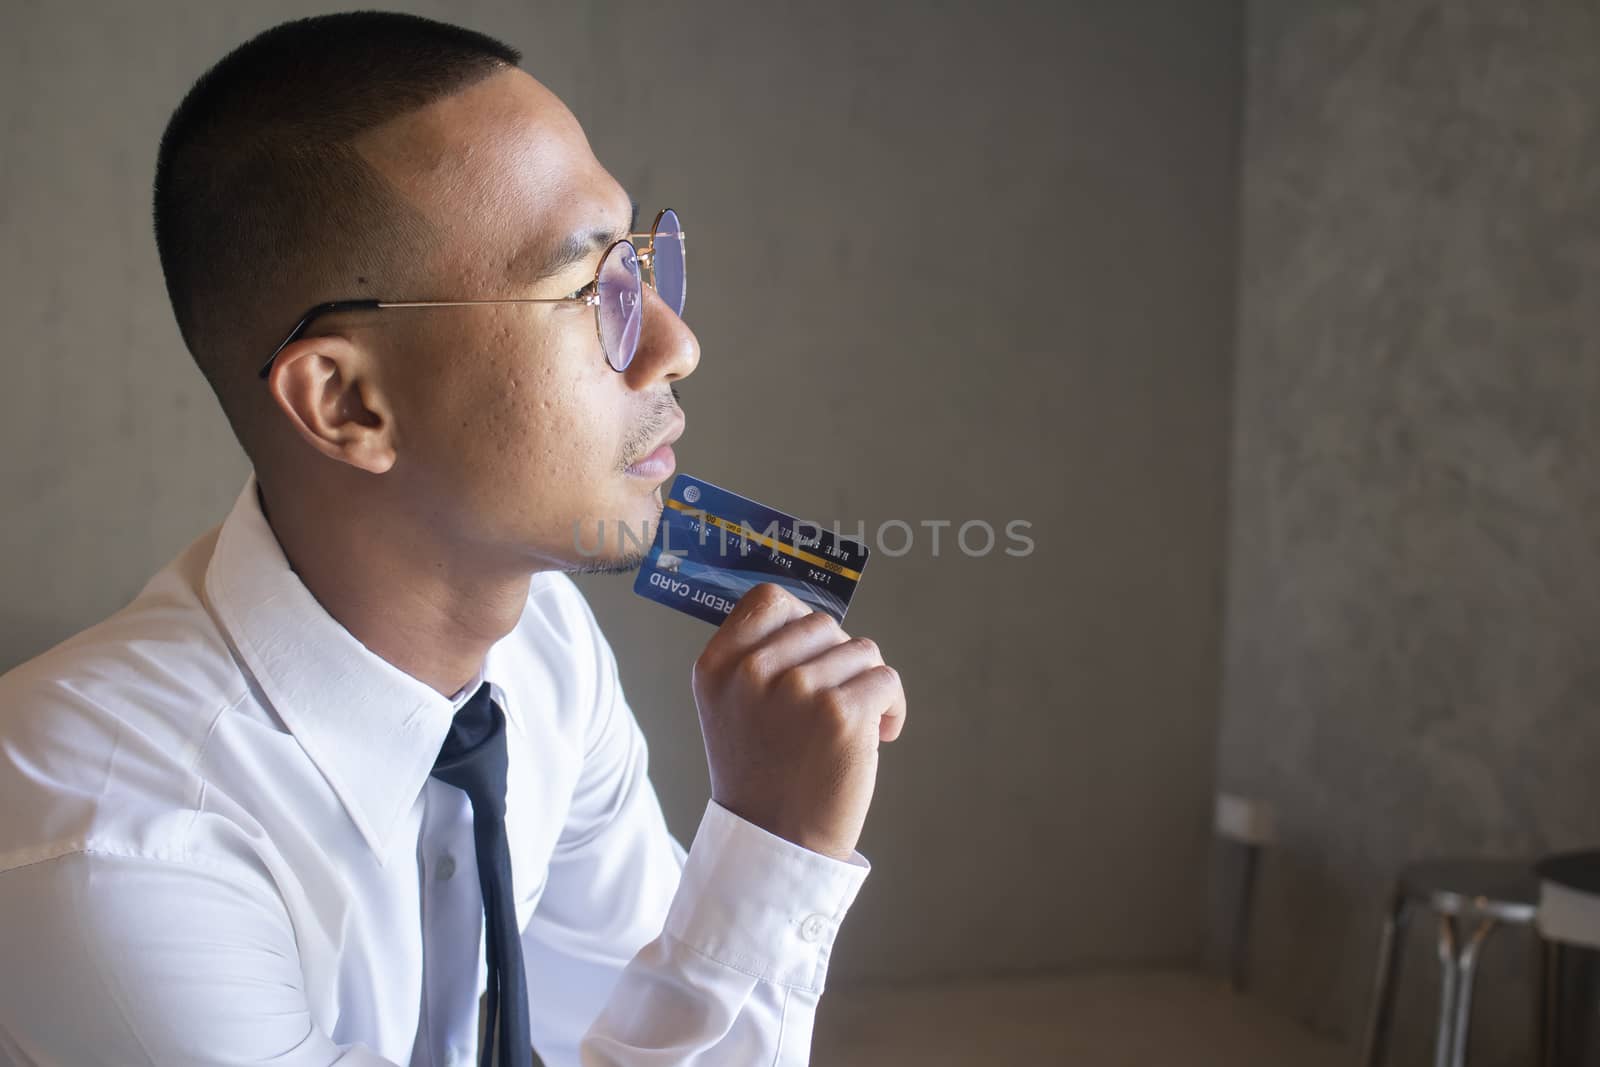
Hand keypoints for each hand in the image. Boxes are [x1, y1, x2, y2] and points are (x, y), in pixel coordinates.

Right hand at [691, 584, 906, 861]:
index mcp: (718, 665)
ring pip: (861, 651)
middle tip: (837, 704)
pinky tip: (880, 735)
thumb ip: (758, 658)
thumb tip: (814, 621)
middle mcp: (752, 671)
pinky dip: (892, 707)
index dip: (800, 620)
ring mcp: (796, 688)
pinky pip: (886, 679)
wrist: (776, 842)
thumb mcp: (732, 706)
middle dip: (839, 661)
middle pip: (823, 625)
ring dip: (868, 686)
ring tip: (857, 726)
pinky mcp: (840, 712)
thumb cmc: (762, 773)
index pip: (767, 598)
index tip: (813, 656)